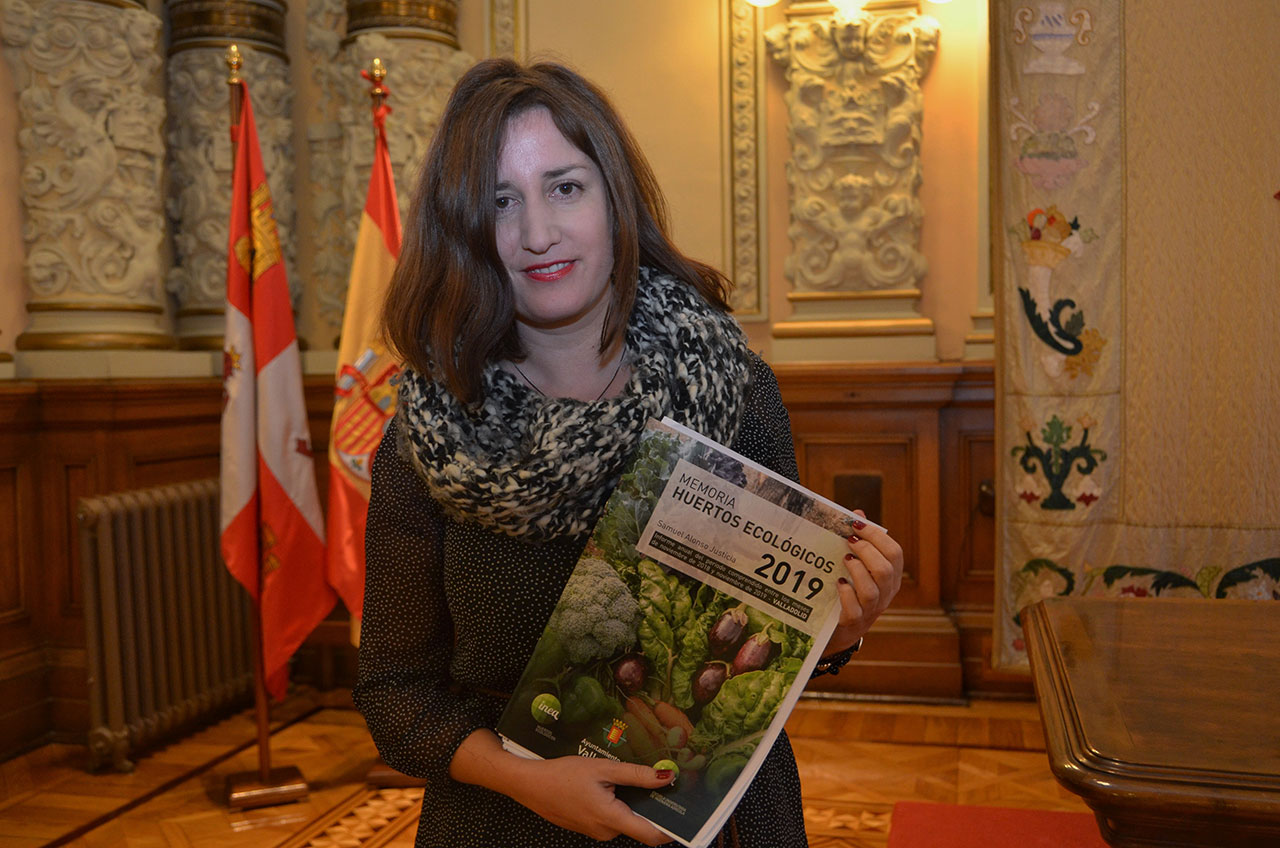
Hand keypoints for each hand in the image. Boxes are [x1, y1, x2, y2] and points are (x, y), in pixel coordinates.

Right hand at [506, 755, 674, 844]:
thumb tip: (666, 777)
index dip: (671, 828)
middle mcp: (605, 832)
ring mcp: (595, 832)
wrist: (528, 785)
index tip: (685, 813)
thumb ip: (636, 774)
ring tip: (636, 776)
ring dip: (633, 803)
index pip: (651, 835)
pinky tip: (612, 784)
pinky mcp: (588, 826)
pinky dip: (618, 804)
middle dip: (653, 807)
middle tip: (663, 781)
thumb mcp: (602, 769)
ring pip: (625, 820)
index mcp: (611, 819)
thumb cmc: (562, 774)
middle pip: (640, 825)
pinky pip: (611, 818)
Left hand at [825, 510, 902, 654]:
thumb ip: (862, 542)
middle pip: (885, 569)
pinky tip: (838, 582)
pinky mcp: (854, 622)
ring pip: (873, 589)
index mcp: (891, 577)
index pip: (895, 553)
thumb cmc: (851, 592)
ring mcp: (872, 609)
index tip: (856, 523)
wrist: (840, 630)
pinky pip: (854, 608)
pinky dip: (846, 593)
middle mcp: (886, 594)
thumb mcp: (860, 568)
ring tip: (844, 559)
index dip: (876, 536)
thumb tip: (858, 513)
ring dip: (857, 569)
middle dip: (866, 550)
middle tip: (848, 539)